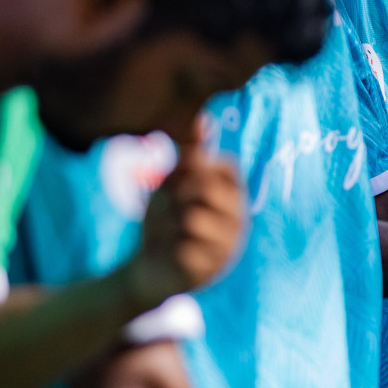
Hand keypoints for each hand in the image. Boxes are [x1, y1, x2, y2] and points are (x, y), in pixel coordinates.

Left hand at [123, 123, 244, 311]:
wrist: (148, 270)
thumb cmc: (167, 220)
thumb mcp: (175, 183)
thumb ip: (191, 153)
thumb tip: (202, 117)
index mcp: (235, 196)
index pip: (224, 166)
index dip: (193, 166)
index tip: (175, 180)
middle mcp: (239, 220)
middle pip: (207, 187)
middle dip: (178, 193)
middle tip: (169, 207)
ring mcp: (228, 247)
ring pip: (194, 216)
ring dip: (170, 221)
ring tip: (169, 230)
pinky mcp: (210, 271)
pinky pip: (184, 246)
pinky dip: (168, 246)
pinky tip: (169, 252)